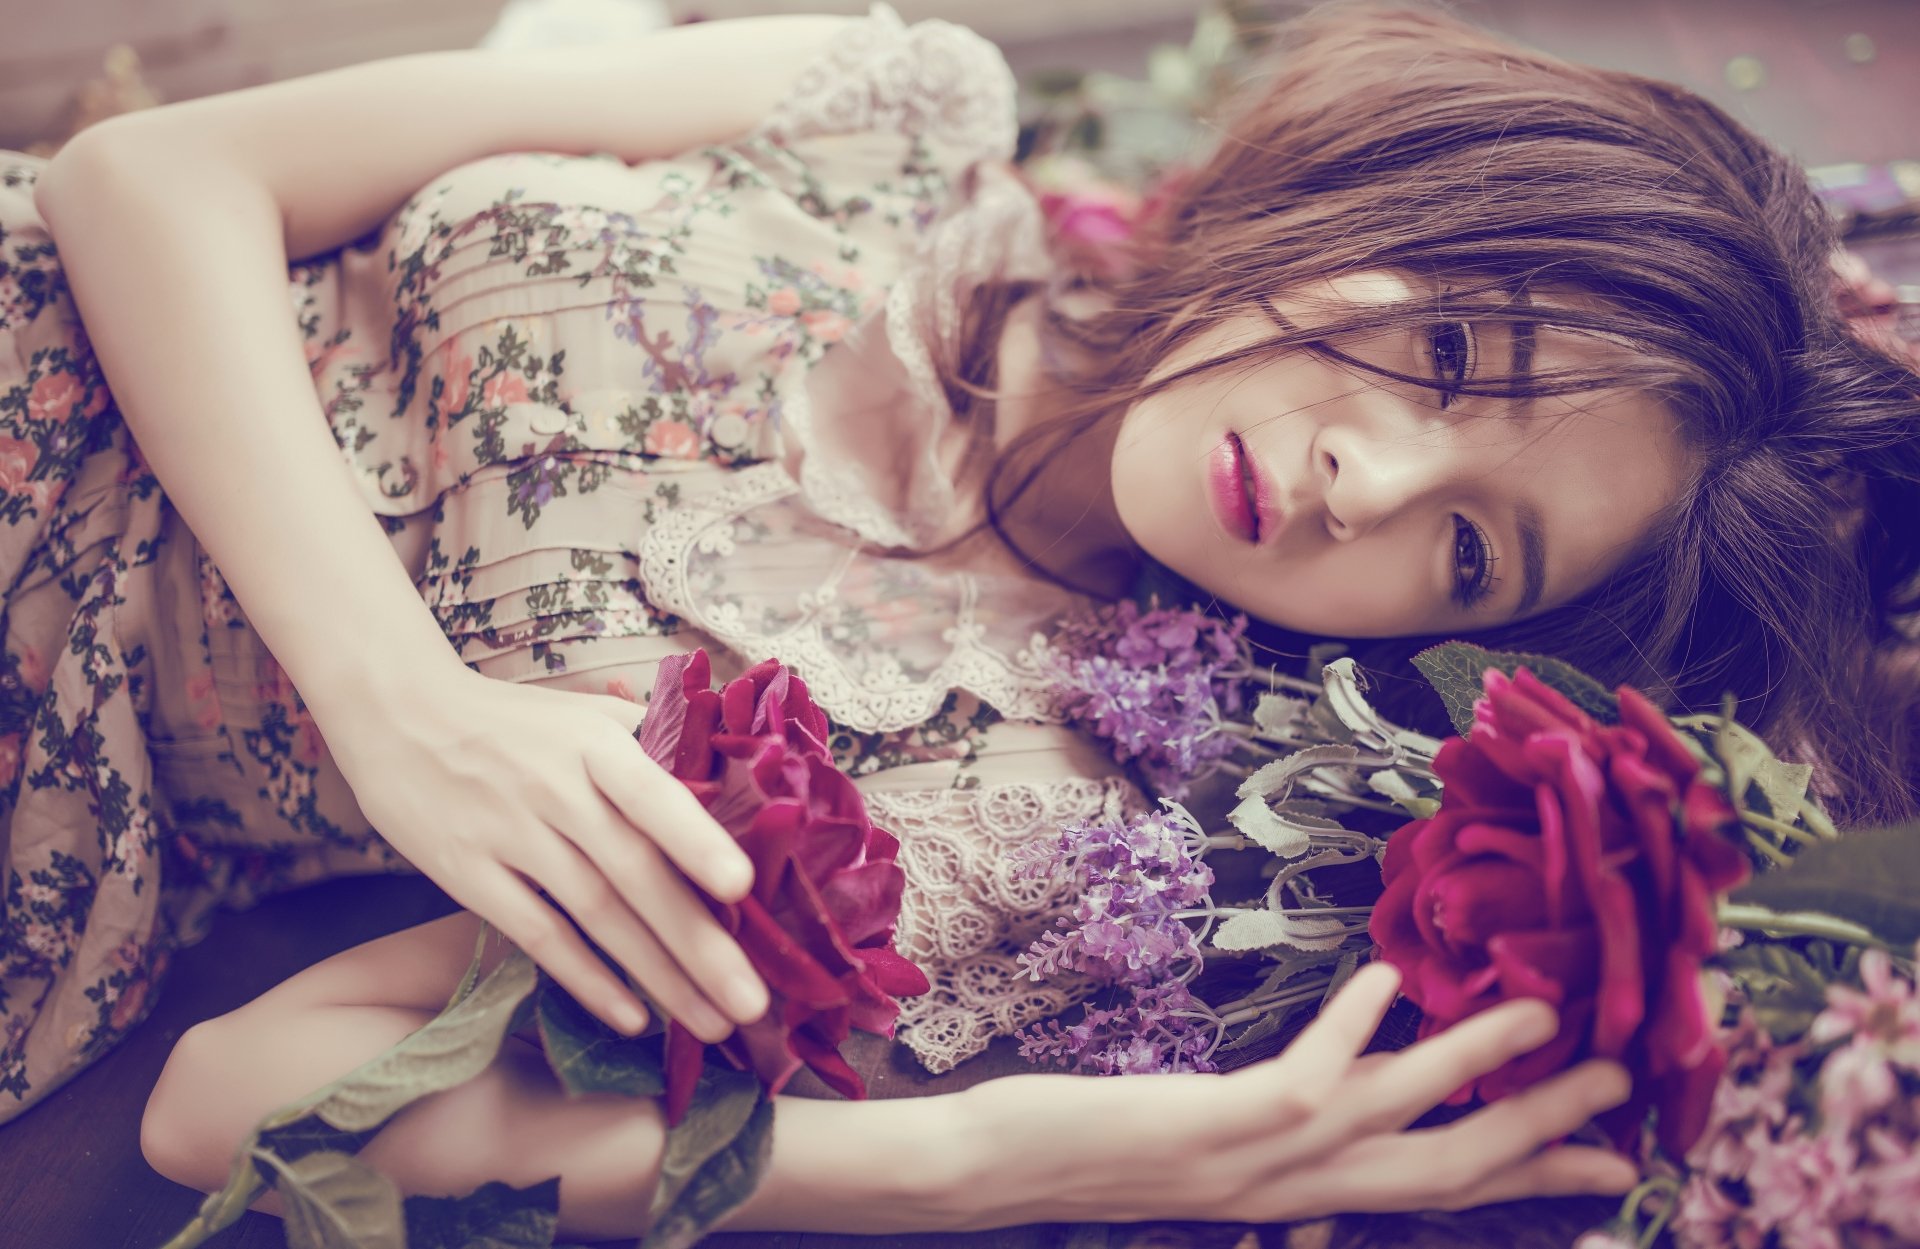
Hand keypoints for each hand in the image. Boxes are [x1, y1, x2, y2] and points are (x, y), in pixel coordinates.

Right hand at [323, 664, 768, 1041]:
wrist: (399, 713)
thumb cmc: (513, 722)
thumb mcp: (582, 715)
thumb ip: (647, 752)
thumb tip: (725, 794)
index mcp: (594, 744)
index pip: (651, 795)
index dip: (695, 841)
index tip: (742, 888)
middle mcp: (555, 789)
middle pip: (634, 873)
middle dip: (698, 943)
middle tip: (752, 1004)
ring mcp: (509, 834)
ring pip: (596, 916)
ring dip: (658, 976)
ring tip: (712, 1023)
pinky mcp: (467, 874)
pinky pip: (538, 936)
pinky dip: (586, 979)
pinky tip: (631, 1018)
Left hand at [962, 964, 1638, 1228]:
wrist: (991, 1174)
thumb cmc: (1089, 1146)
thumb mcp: (1211, 1140)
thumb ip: (1285, 1117)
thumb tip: (1355, 1074)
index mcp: (1296, 1194)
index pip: (1438, 1191)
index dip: (1531, 1172)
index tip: (1612, 1153)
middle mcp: (1292, 1191)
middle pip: (1448, 1171)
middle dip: (1541, 1129)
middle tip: (1625, 1088)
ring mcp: (1255, 1165)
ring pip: (1398, 1125)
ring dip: (1477, 1070)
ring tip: (1541, 1010)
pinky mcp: (1214, 1128)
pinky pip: (1308, 1083)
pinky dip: (1355, 1031)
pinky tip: (1392, 980)